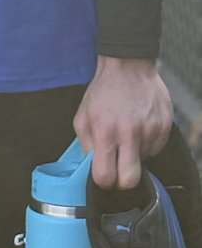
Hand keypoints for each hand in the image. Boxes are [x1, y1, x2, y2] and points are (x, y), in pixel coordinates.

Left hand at [73, 56, 171, 188]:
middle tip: (117, 167)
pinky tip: (138, 127)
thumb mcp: (82, 116)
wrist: (128, 66)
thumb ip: (86, 145)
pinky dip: (145, 144)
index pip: (106, 176)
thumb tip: (93, 166)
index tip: (103, 173)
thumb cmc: (103, 91)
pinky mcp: (164, 128)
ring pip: (143, 163)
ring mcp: (150, 131)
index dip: (103, 180)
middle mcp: (130, 134)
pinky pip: (154, 149)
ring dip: (133, 155)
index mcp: (106, 131)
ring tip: (126, 134)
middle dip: (122, 179)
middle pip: (130, 181)